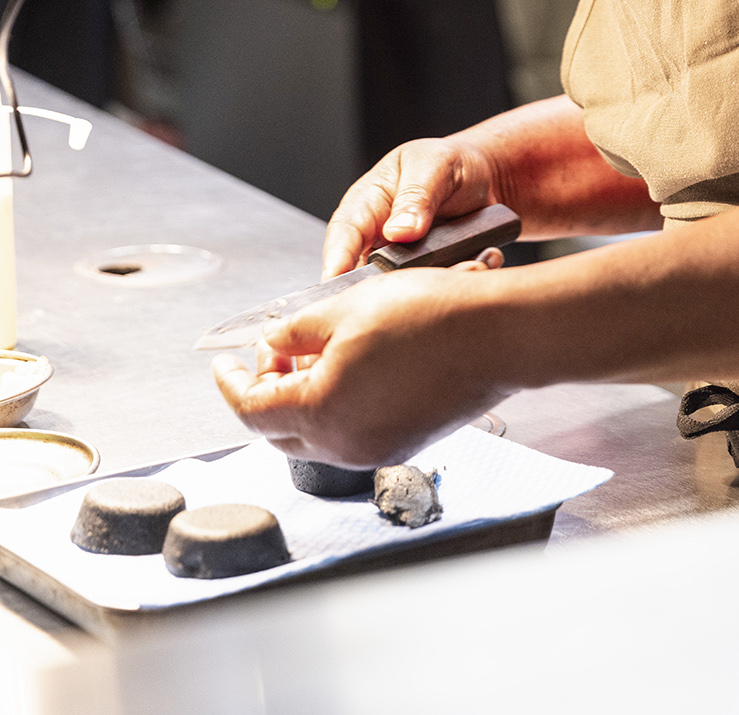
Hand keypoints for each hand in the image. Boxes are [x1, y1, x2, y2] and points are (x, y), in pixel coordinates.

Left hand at [213, 255, 508, 465]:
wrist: (495, 336)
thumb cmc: (429, 317)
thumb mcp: (344, 307)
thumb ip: (296, 330)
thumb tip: (272, 341)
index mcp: (319, 411)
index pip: (250, 408)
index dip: (230, 383)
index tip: (224, 364)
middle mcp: (344, 445)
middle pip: (279, 430)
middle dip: (266, 390)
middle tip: (275, 351)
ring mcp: (376, 450)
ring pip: (317, 433)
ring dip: (303, 397)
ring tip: (316, 351)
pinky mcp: (404, 443)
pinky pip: (352, 432)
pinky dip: (337, 405)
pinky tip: (352, 367)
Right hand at [321, 136, 500, 277]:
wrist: (486, 177)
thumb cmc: (450, 164)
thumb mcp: (434, 165)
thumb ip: (417, 195)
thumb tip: (398, 231)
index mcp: (368, 202)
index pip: (344, 232)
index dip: (337, 257)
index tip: (336, 278)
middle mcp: (379, 238)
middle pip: (366, 272)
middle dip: (390, 285)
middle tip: (418, 285)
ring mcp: (403, 262)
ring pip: (404, 289)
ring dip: (434, 283)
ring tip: (467, 263)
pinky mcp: (428, 277)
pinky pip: (436, 291)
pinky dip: (458, 279)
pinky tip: (479, 261)